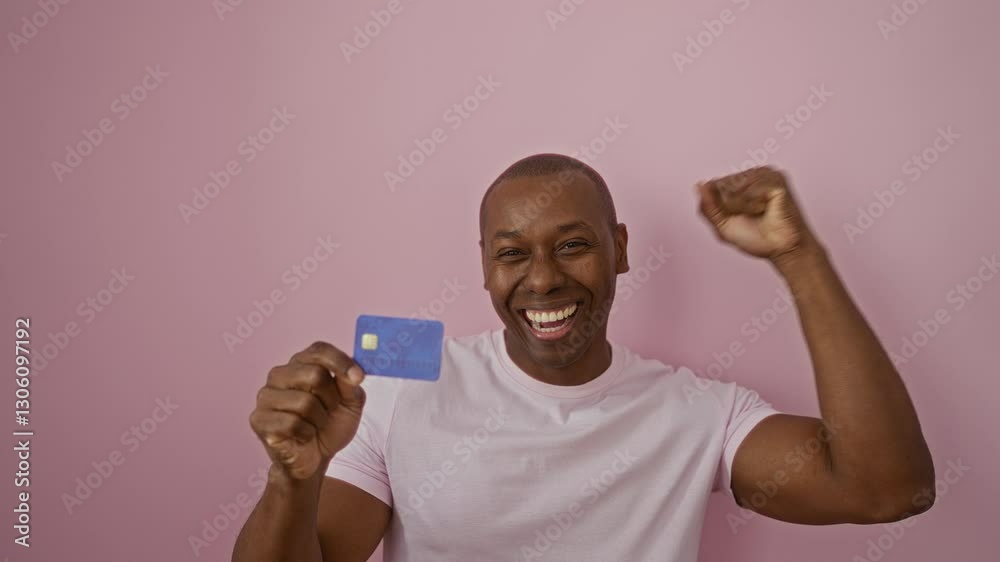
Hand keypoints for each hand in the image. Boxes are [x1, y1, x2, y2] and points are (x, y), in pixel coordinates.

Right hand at [250, 341, 366, 479]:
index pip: (319, 350)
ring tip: (315, 425)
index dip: (341, 362)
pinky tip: (303, 436)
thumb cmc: (330, 425)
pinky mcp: (258, 419)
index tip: (358, 377)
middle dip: (331, 399)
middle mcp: (279, 375)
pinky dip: (306, 434)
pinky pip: (292, 424)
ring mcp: (265, 396)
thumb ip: (351, 383)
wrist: (315, 459)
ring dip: (319, 420)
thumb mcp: (350, 402)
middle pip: (315, 375)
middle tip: (329, 411)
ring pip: (304, 402)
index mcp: (301, 363)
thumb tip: (354, 373)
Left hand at [696, 166, 817, 261]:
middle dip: (731, 207)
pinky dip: (753, 205)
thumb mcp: (722, 225)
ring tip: (759, 213)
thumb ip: (708, 207)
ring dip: (743, 207)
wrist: (780, 249)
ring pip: (735, 186)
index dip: (720, 207)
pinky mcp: (777, 180)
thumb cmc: (755, 238)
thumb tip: (698, 185)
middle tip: (750, 216)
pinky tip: (766, 209)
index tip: (736, 217)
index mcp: (739, 182)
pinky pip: (750, 191)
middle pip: (722, 185)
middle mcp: (752, 174)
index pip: (713, 186)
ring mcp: (765, 174)